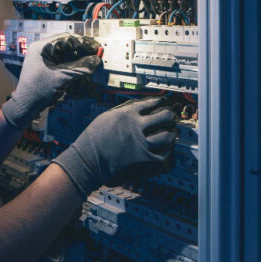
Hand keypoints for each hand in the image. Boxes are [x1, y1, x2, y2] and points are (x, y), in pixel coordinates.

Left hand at [1, 33, 101, 128]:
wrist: (25, 106)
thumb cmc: (37, 91)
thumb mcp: (61, 78)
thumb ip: (80, 67)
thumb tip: (95, 60)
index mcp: (41, 47)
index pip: (66, 38)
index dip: (83, 43)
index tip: (95, 48)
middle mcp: (43, 50)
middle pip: (67, 46)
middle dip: (82, 51)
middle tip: (96, 55)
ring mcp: (45, 59)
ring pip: (67, 54)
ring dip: (79, 59)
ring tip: (91, 64)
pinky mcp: (48, 68)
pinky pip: (64, 62)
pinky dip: (74, 66)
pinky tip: (82, 70)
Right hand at [52, 97, 176, 195]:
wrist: (88, 160)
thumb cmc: (93, 139)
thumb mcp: (106, 117)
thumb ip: (122, 112)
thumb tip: (135, 110)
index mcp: (127, 114)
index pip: (149, 104)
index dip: (158, 102)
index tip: (162, 102)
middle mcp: (137, 127)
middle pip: (163, 117)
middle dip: (170, 115)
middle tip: (171, 115)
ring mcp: (141, 144)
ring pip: (166, 136)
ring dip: (171, 133)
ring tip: (172, 132)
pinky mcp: (143, 159)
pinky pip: (163, 154)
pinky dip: (166, 150)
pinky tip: (166, 148)